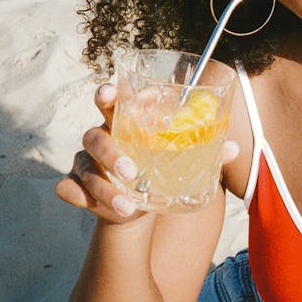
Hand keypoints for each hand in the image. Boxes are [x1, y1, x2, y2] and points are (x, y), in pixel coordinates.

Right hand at [55, 83, 239, 223]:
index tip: (111, 93)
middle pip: (94, 135)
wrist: (138, 207)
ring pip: (84, 167)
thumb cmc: (159, 173)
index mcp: (124, 124)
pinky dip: (76, 196)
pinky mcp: (77, 187)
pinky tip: (87, 204)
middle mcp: (101, 138)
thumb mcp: (180, 162)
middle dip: (111, 152)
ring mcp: (86, 163)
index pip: (110, 101)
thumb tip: (234, 148)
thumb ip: (204, 153)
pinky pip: (67, 188)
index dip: (107, 93)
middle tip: (133, 172)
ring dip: (104, 187)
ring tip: (128, 206)